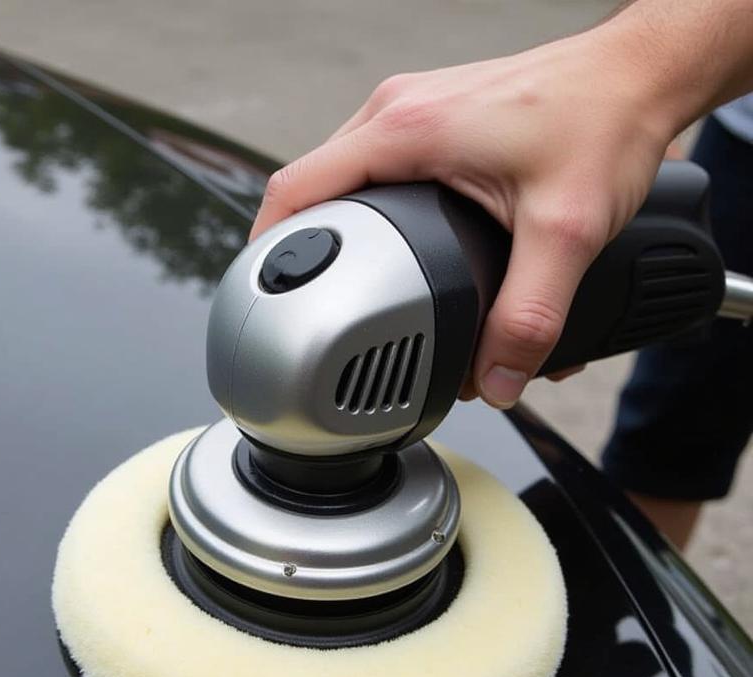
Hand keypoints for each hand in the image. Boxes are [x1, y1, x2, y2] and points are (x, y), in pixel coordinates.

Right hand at [249, 30, 678, 407]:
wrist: (641, 74)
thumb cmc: (605, 121)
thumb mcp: (567, 231)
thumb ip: (529, 318)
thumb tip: (496, 381)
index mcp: (406, 131)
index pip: (295, 190)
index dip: (264, 248)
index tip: (256, 296)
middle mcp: (398, 113)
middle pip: (311, 189)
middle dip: (302, 250)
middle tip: (304, 306)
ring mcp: (414, 112)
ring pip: (342, 179)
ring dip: (336, 231)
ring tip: (341, 287)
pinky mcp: (435, 121)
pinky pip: (373, 169)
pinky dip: (368, 213)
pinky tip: (388, 250)